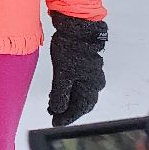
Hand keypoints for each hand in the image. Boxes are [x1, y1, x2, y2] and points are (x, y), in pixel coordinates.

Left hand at [47, 12, 107, 126]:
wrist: (77, 27)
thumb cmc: (72, 49)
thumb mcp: (63, 74)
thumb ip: (60, 93)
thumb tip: (58, 109)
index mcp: (91, 86)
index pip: (80, 108)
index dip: (67, 117)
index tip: (56, 122)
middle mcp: (94, 82)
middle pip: (81, 103)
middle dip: (67, 110)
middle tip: (54, 115)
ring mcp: (91, 73)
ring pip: (80, 93)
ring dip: (67, 100)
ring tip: (53, 104)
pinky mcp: (85, 65)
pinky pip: (79, 84)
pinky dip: (69, 90)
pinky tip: (60, 90)